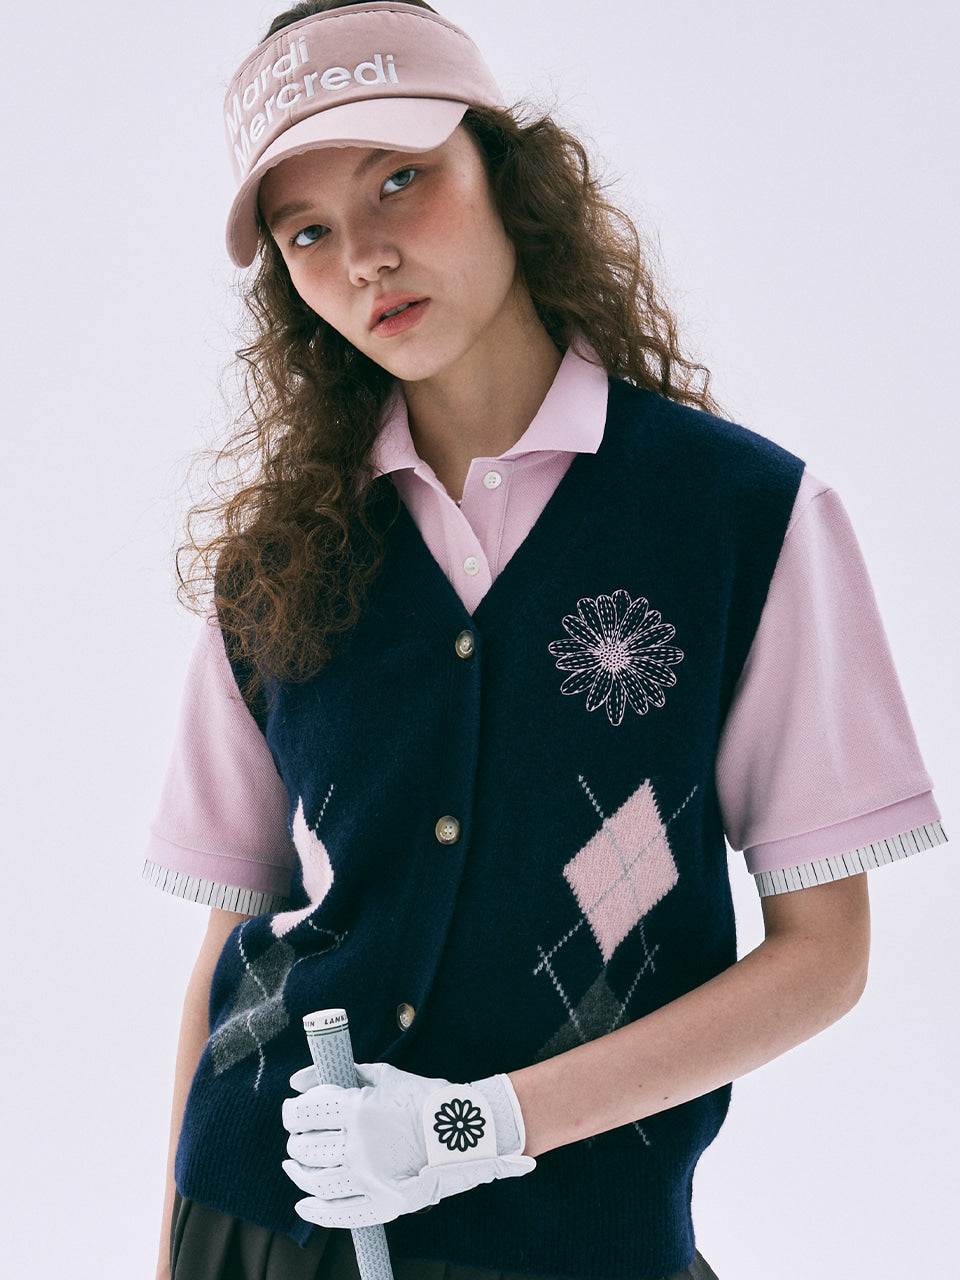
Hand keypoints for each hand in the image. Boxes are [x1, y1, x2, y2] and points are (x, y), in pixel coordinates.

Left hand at [282, 1061, 535, 1226]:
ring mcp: (370, 1178)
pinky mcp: (384, 1203)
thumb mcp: (383, 1075)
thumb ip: (340, 1074)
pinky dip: (315, 1212)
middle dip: (296, 1142)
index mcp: (358, 1110)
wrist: (466, 1128)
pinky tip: (304, 1204)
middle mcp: (360, 1146)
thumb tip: (297, 1081)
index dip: (292, 1114)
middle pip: (306, 1149)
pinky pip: (339, 1214)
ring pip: (316, 1182)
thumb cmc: (424, 1097)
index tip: (292, 1112)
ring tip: (295, 1165)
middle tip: (299, 1136)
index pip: (305, 1114)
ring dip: (298, 1173)